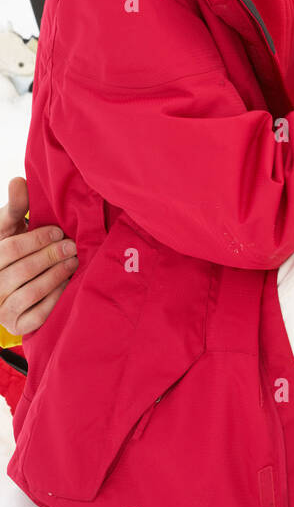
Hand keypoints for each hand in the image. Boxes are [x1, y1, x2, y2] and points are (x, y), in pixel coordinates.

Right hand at [0, 176, 76, 337]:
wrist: (15, 286)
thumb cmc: (16, 249)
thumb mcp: (11, 227)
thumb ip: (16, 206)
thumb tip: (19, 181)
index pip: (9, 248)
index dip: (35, 239)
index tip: (59, 231)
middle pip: (21, 270)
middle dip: (50, 256)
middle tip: (72, 246)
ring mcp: (0, 309)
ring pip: (29, 292)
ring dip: (55, 275)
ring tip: (73, 262)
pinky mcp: (16, 325)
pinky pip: (37, 313)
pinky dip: (55, 298)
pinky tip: (68, 284)